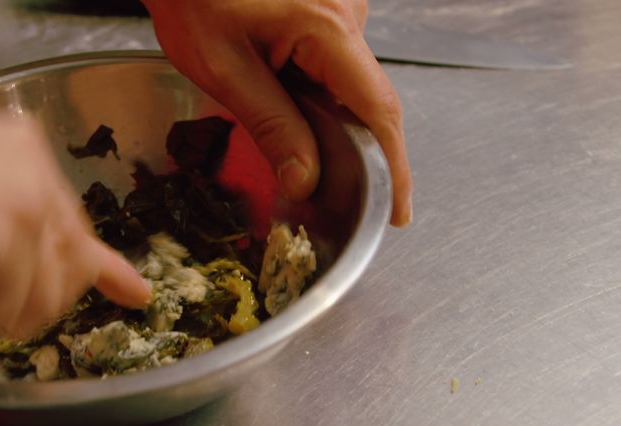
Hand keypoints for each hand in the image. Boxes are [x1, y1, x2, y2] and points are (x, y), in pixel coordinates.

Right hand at [0, 101, 151, 336]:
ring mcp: (27, 199)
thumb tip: (28, 277)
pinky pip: (8, 307)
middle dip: (31, 300)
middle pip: (70, 267)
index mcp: (21, 149)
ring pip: (44, 298)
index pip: (75, 222)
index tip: (137, 295)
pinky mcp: (8, 234)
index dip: (107, 270)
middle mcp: (35, 168)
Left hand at [142, 0, 413, 225]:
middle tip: (331, 194)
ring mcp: (341, 10)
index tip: (396, 210)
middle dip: (352, 151)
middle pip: (367, 102)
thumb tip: (305, 179)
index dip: (392, 167)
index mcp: (329, 27)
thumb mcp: (224, 68)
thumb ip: (271, 126)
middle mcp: (348, 14)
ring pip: (348, 87)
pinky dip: (316, 98)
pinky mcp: (327, 12)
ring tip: (288, 137)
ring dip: (327, 122)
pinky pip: (333, 67)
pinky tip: (283, 104)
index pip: (378, 110)